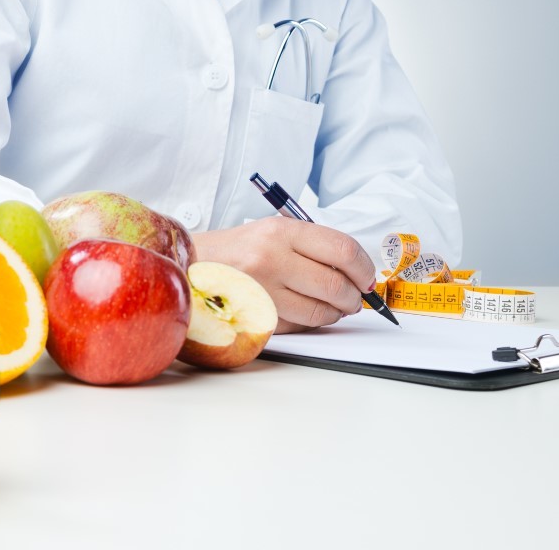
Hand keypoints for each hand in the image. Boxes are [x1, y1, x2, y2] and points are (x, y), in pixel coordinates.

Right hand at [192, 217, 375, 333]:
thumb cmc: (238, 249)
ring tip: (334, 307)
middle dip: (354, 297)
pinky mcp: (255, 316)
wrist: (191, 264)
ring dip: (336, 314)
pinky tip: (307, 312)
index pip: (342, 250)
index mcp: (282, 232)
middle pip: (336, 285)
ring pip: (320, 312)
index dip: (364, 268)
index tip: (368, 279)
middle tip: (355, 299)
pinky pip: (299, 326)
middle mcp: (272, 258)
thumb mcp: (274, 231)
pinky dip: (311, 322)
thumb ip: (314, 247)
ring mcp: (262, 290)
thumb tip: (357, 273)